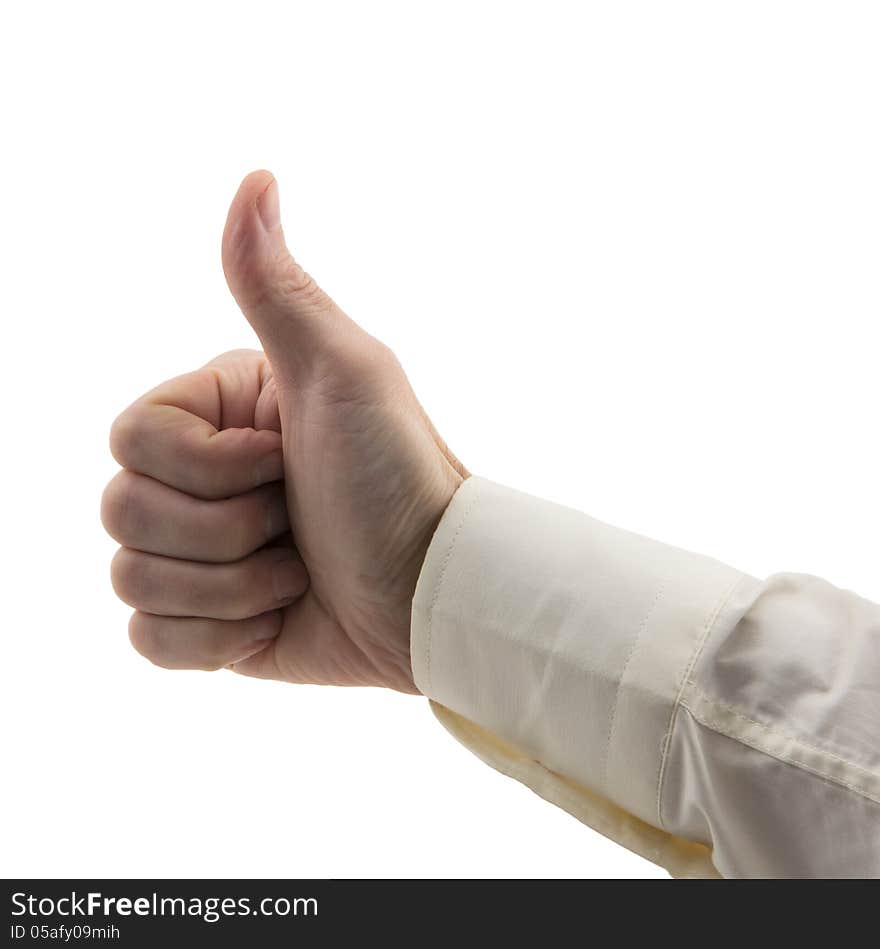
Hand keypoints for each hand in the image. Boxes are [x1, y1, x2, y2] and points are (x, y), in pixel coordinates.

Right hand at [102, 171, 466, 692]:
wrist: (431, 591)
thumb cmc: (398, 475)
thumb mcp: (344, 370)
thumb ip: (279, 286)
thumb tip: (255, 178)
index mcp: (216, 415)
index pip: (127, 438)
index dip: (207, 465)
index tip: (285, 460)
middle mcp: (199, 479)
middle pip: (121, 511)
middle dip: (225, 530)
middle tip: (296, 519)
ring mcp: (200, 555)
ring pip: (132, 580)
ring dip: (231, 588)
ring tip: (296, 570)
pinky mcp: (207, 624)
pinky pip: (149, 641)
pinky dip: (217, 640)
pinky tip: (275, 617)